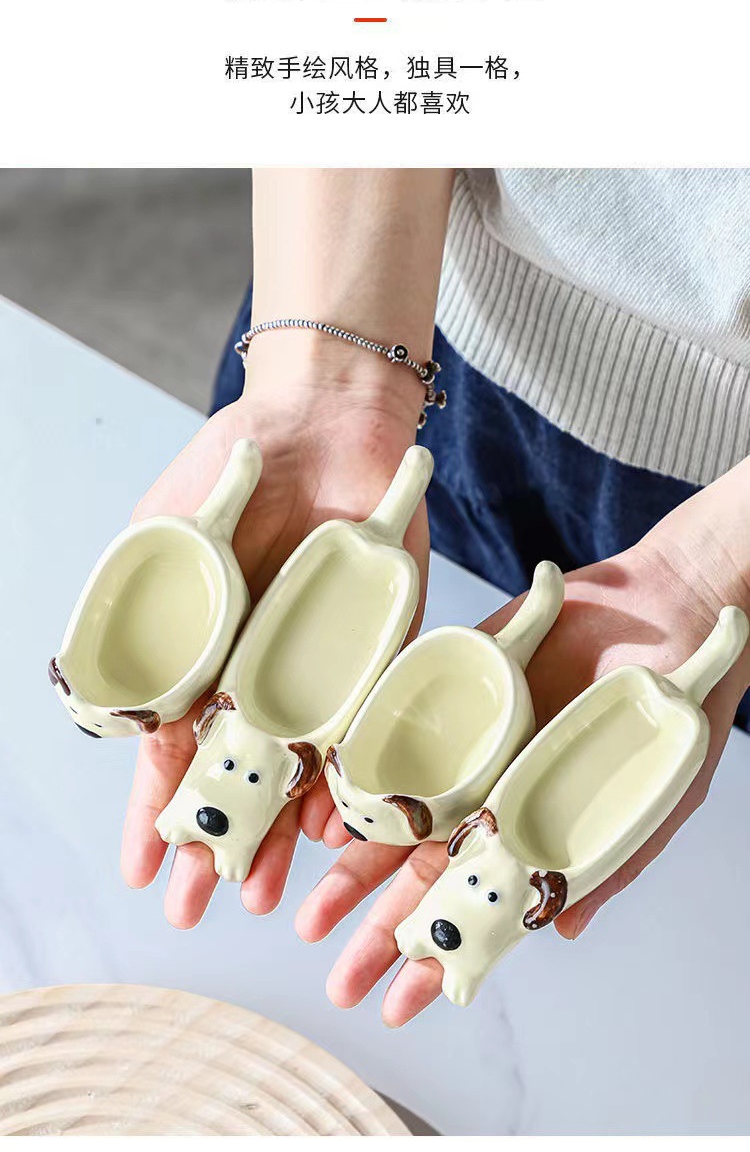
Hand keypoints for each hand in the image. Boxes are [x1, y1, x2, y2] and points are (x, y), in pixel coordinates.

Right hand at [120, 334, 428, 926]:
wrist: (324, 417)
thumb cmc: (231, 468)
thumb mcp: (165, 537)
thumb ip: (143, 616)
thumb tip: (108, 710)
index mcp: (204, 653)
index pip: (175, 749)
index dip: (157, 811)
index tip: (143, 871)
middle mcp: (260, 672)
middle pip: (237, 776)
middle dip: (216, 843)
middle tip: (199, 911)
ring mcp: (324, 668)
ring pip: (301, 771)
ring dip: (278, 833)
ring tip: (263, 895)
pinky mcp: (386, 651)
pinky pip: (371, 729)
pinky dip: (353, 780)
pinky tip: (333, 829)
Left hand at [296, 464, 749, 1023]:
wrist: (671, 610)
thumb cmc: (675, 711)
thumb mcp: (655, 796)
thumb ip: (606, 859)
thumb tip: (562, 930)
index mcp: (530, 828)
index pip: (473, 903)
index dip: (436, 952)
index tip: (400, 1005)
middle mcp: (485, 791)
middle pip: (418, 869)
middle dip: (377, 928)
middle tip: (337, 978)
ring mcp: (461, 739)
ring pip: (392, 810)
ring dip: (351, 864)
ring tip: (310, 917)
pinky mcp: (447, 679)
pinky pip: (388, 729)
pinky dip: (358, 774)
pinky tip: (328, 818)